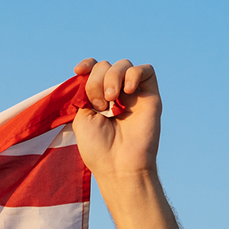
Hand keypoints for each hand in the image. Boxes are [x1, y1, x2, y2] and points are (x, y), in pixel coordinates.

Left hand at [71, 58, 161, 182]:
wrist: (119, 164)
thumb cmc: (98, 148)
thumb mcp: (81, 119)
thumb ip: (82, 94)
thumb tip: (85, 74)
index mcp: (96, 99)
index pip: (93, 71)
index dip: (87, 65)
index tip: (79, 70)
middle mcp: (115, 94)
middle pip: (105, 66)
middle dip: (96, 81)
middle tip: (98, 105)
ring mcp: (132, 93)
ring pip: (123, 65)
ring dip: (112, 78)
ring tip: (110, 101)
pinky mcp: (149, 94)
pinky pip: (145, 69)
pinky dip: (134, 74)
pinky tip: (128, 91)